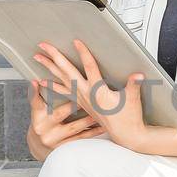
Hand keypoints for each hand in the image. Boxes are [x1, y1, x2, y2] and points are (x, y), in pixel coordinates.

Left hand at [32, 38, 153, 151]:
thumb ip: (134, 85)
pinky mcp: (81, 102)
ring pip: (60, 79)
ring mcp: (81, 98)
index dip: (83, 53)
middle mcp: (86, 94)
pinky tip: (44, 81)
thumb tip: (138, 75)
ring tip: (38, 58)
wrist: (125, 135)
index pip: (89, 67)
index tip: (76, 42)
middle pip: (67, 71)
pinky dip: (52, 85)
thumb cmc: (129, 117)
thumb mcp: (132, 99)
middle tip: (44, 45)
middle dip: (55, 56)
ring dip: (49, 68)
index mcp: (98, 91)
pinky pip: (62, 91)